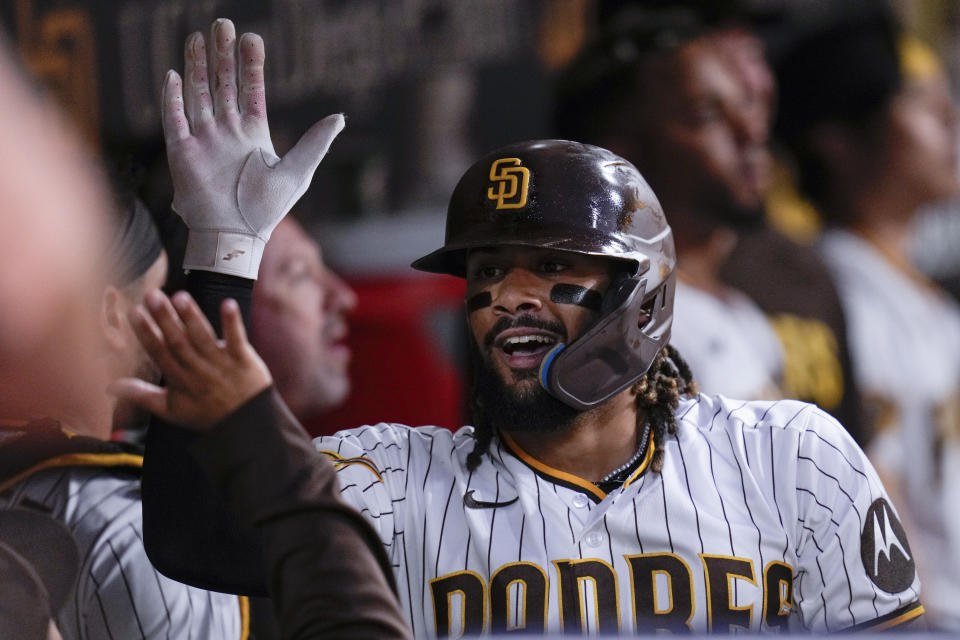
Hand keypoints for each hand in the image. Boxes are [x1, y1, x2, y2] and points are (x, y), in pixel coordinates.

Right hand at [110, 289, 271, 429]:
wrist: (247, 423)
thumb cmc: (206, 414)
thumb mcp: (171, 410)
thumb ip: (142, 395)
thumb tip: (110, 386)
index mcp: (179, 380)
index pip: (159, 352)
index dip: (146, 333)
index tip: (135, 312)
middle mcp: (199, 370)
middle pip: (179, 341)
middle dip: (165, 318)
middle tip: (152, 295)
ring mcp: (222, 363)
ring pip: (203, 337)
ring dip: (192, 317)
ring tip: (180, 297)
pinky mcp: (243, 359)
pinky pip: (237, 338)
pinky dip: (232, 322)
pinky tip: (228, 303)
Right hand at [163, 18, 344, 278]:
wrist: (236, 235)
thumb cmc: (266, 209)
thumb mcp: (297, 172)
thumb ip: (315, 143)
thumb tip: (340, 117)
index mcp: (253, 134)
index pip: (251, 91)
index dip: (251, 66)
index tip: (253, 38)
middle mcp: (226, 132)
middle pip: (223, 85)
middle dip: (222, 55)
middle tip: (223, 24)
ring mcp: (203, 140)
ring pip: (199, 94)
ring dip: (199, 66)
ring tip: (198, 37)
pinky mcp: (182, 153)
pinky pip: (175, 119)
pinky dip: (173, 98)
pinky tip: (173, 74)